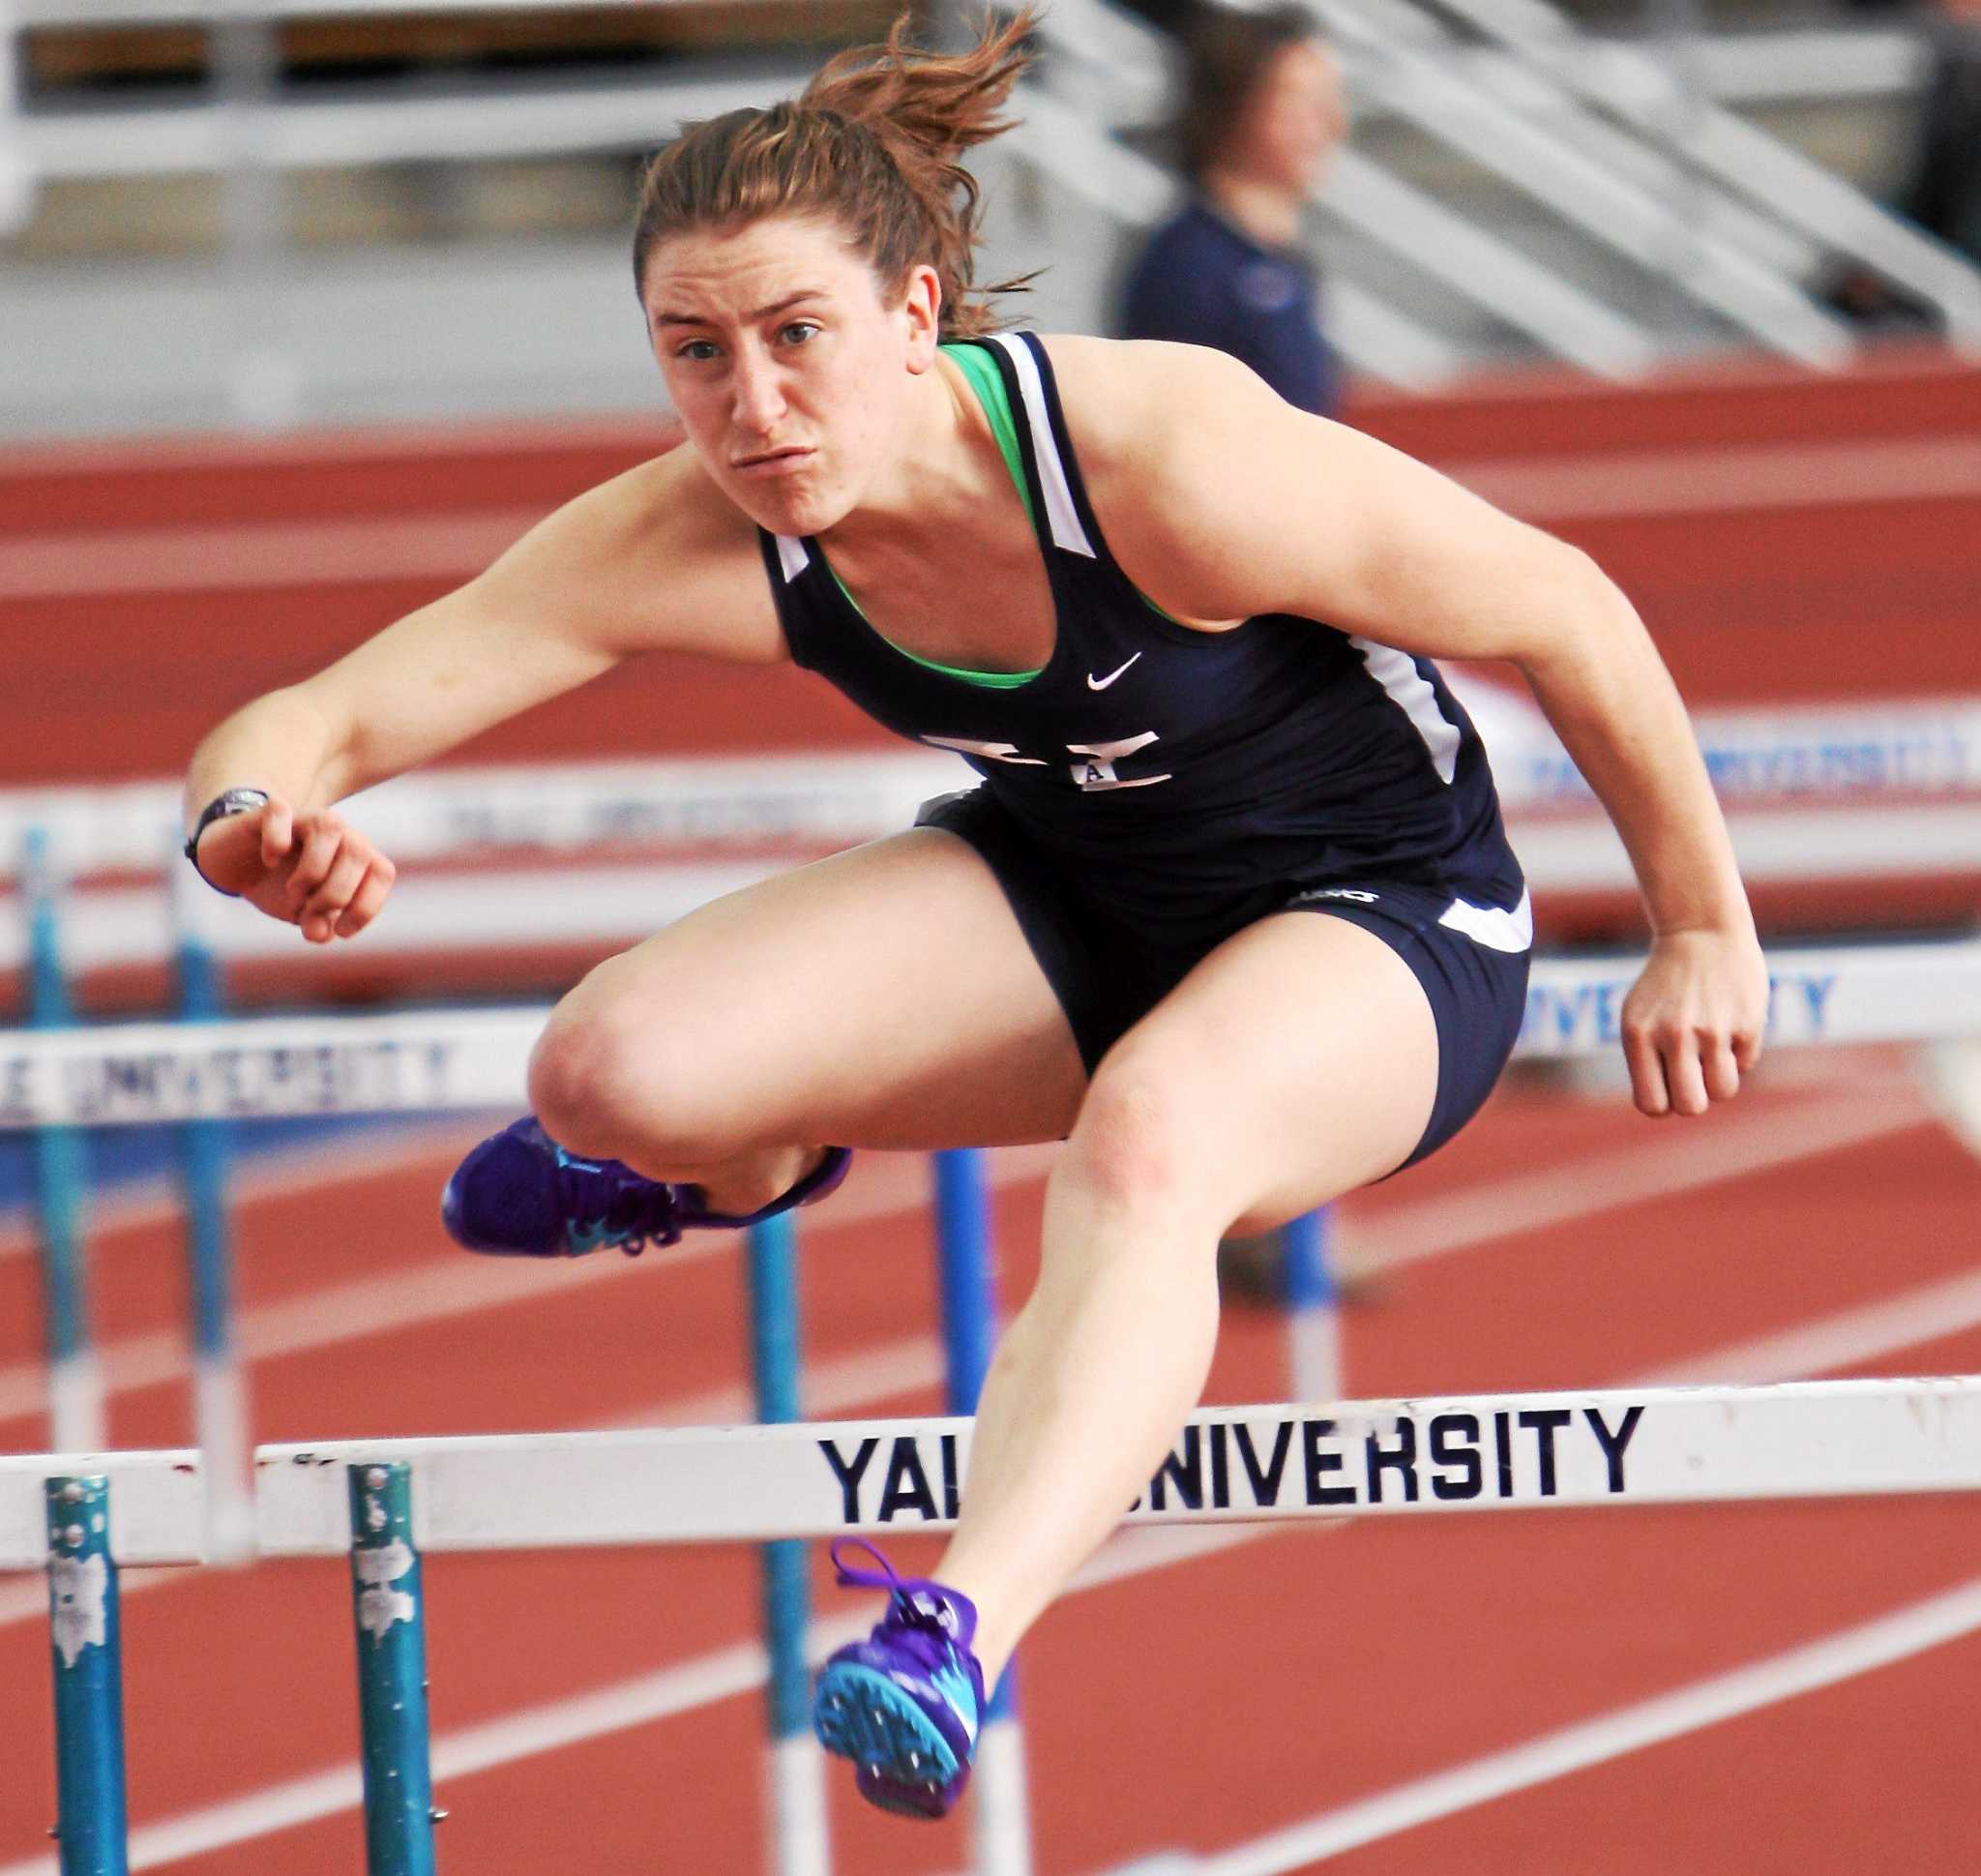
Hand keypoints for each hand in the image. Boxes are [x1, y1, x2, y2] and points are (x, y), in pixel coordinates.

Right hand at [193, 795, 396, 943]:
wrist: (236, 864)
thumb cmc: (280, 888)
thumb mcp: (303, 913)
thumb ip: (319, 924)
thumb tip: (321, 933)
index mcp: (356, 856)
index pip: (382, 872)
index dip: (366, 907)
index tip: (340, 932)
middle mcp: (338, 832)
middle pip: (359, 852)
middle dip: (335, 894)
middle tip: (309, 912)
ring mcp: (304, 817)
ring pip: (329, 828)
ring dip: (312, 872)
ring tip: (294, 892)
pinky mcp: (270, 812)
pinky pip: (280, 812)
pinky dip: (276, 841)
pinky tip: (269, 860)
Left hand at [1619, 927, 1768, 1117]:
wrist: (1701, 932)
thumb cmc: (1665, 986)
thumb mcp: (1639, 1019)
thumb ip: (1646, 1064)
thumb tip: (1665, 1110)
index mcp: (1638, 1035)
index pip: (1651, 1104)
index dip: (1664, 1105)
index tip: (1668, 1089)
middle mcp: (1673, 1034)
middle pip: (1690, 1107)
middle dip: (1694, 1101)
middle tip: (1694, 1077)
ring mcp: (1713, 1029)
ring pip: (1723, 1091)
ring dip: (1719, 1080)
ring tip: (1712, 1053)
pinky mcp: (1748, 1022)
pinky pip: (1746, 1064)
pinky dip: (1739, 1053)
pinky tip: (1729, 1023)